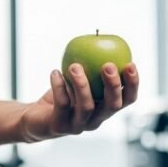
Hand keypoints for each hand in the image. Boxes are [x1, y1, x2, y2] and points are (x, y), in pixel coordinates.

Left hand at [20, 62, 138, 141]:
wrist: (34, 118)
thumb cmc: (61, 95)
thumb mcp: (78, 80)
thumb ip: (91, 67)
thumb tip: (100, 40)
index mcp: (105, 109)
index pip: (127, 100)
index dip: (133, 84)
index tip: (130, 64)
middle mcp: (95, 120)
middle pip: (112, 106)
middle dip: (113, 85)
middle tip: (107, 65)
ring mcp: (78, 126)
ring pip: (87, 107)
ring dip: (82, 84)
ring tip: (74, 66)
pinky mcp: (59, 126)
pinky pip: (62, 104)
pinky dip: (59, 87)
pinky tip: (55, 72)